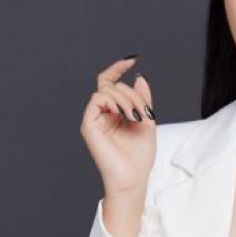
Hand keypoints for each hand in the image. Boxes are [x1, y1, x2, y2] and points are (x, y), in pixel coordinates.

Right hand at [79, 56, 156, 197]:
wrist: (134, 177)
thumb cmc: (140, 155)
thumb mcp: (147, 120)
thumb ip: (142, 99)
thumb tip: (139, 77)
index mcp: (115, 111)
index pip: (112, 83)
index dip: (119, 68)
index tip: (132, 59)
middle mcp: (102, 113)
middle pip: (112, 85)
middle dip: (132, 93)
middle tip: (143, 111)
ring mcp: (94, 118)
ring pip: (106, 90)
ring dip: (126, 98)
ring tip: (136, 115)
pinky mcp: (88, 125)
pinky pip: (97, 99)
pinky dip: (114, 101)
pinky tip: (125, 113)